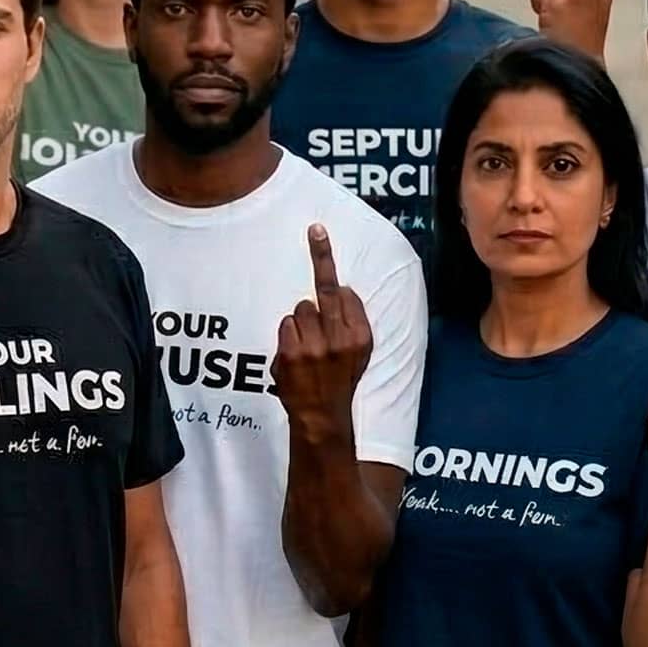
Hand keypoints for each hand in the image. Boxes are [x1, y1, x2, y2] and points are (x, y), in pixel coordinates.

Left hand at [274, 225, 372, 431]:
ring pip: (299, 309)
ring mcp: (315, 346)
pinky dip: (286, 337)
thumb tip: (342, 289)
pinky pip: (285, 325)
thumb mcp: (359, 353)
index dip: (332, 272)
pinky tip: (294, 355)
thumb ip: (352, 321)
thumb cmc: (339, 379)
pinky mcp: (292, 353)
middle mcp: (342, 339)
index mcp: (362, 336)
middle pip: (325, 289)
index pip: (345, 292)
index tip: (323, 236)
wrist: (322, 416)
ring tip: (307, 347)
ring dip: (299, 323)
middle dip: (322, 254)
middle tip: (316, 230)